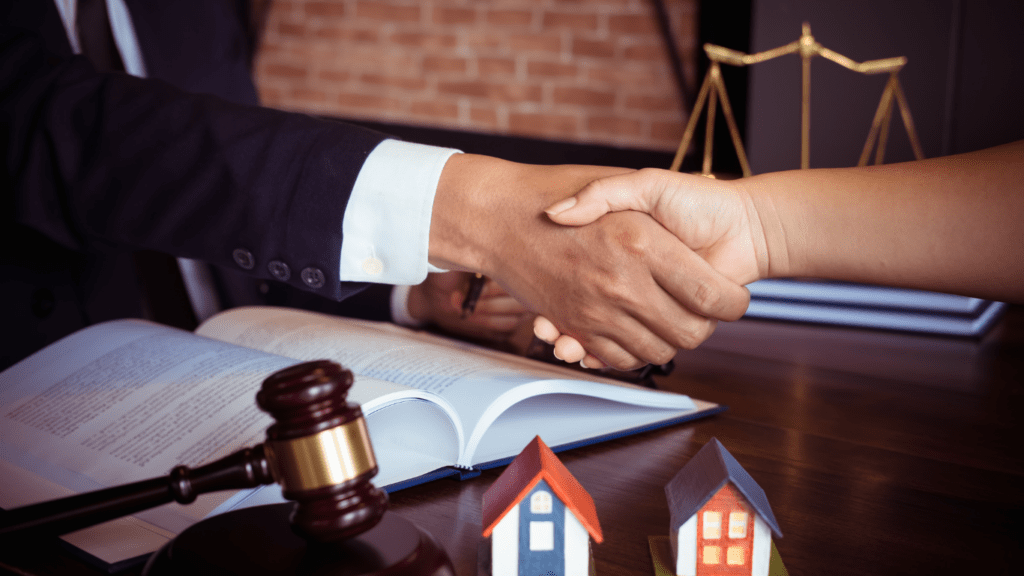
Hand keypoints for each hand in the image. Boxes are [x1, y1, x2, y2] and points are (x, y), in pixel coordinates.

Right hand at [429, 157, 750, 369]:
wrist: (497, 215)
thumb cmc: (562, 184)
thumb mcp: (621, 177)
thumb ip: (662, 202)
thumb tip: (686, 237)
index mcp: (644, 244)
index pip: (712, 295)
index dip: (733, 303)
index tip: (733, 298)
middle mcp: (623, 283)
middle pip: (691, 333)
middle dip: (706, 327)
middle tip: (705, 310)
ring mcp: (598, 310)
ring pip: (659, 351)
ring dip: (671, 342)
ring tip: (674, 320)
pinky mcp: (576, 326)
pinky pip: (618, 358)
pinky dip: (634, 353)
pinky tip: (639, 331)